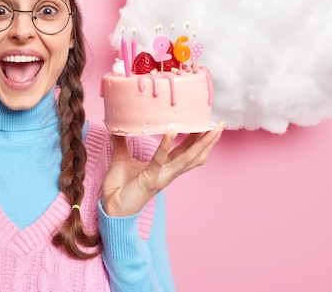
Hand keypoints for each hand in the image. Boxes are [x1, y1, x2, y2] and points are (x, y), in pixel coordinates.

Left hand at [102, 122, 224, 216]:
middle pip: (195, 155)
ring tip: (209, 128)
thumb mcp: (121, 159)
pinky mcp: (150, 180)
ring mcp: (161, 177)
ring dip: (200, 144)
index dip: (198, 138)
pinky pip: (160, 161)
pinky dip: (165, 146)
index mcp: (164, 168)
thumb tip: (116, 126)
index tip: (207, 123)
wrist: (111, 208)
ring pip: (187, 159)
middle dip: (209, 141)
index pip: (186, 151)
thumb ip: (121, 142)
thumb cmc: (118, 187)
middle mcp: (168, 173)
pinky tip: (171, 132)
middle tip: (220, 125)